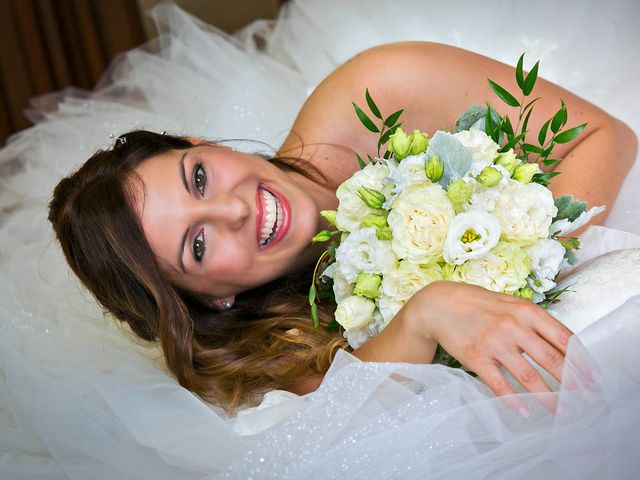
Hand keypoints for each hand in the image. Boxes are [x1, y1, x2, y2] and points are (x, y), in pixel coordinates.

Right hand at [404, 281, 581, 413]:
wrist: (439, 304)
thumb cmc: (478, 304)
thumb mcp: (510, 304)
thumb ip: (534, 321)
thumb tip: (563, 345)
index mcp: (526, 311)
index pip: (564, 338)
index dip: (582, 361)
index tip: (593, 377)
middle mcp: (513, 326)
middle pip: (552, 360)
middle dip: (573, 383)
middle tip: (585, 399)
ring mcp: (494, 343)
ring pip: (530, 376)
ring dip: (550, 397)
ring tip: (562, 411)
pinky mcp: (476, 358)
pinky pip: (499, 384)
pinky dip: (513, 401)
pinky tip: (524, 411)